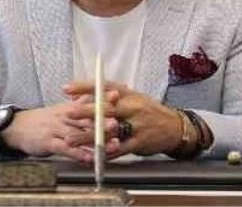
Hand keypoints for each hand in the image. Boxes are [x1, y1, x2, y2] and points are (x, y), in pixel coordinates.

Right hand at [0, 97, 120, 162]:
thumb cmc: (44, 119)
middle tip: (117, 123)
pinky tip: (89, 158)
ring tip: (111, 144)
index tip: (117, 96)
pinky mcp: (49, 143)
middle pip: (86, 117)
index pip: (88, 100)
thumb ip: (80, 102)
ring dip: (96, 140)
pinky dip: (78, 154)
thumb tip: (100, 93)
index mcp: (70, 107)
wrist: (18, 127)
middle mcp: (65, 116)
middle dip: (103, 120)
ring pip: (79, 134)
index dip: (103, 98)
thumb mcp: (62, 107)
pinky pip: (65, 149)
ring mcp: (57, 129)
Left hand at [63, 81, 181, 157]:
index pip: (104, 86)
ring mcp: (136, 125)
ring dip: (88, 136)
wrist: (174, 127)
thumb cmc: (147, 111)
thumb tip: (79, 95)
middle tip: (68, 112)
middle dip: (85, 111)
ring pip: (109, 131)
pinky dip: (104, 152)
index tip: (67, 88)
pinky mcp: (139, 142)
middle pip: (106, 108)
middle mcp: (132, 107)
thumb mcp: (132, 98)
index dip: (85, 87)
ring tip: (71, 140)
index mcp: (128, 94)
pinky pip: (119, 149)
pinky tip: (91, 155)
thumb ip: (108, 96)